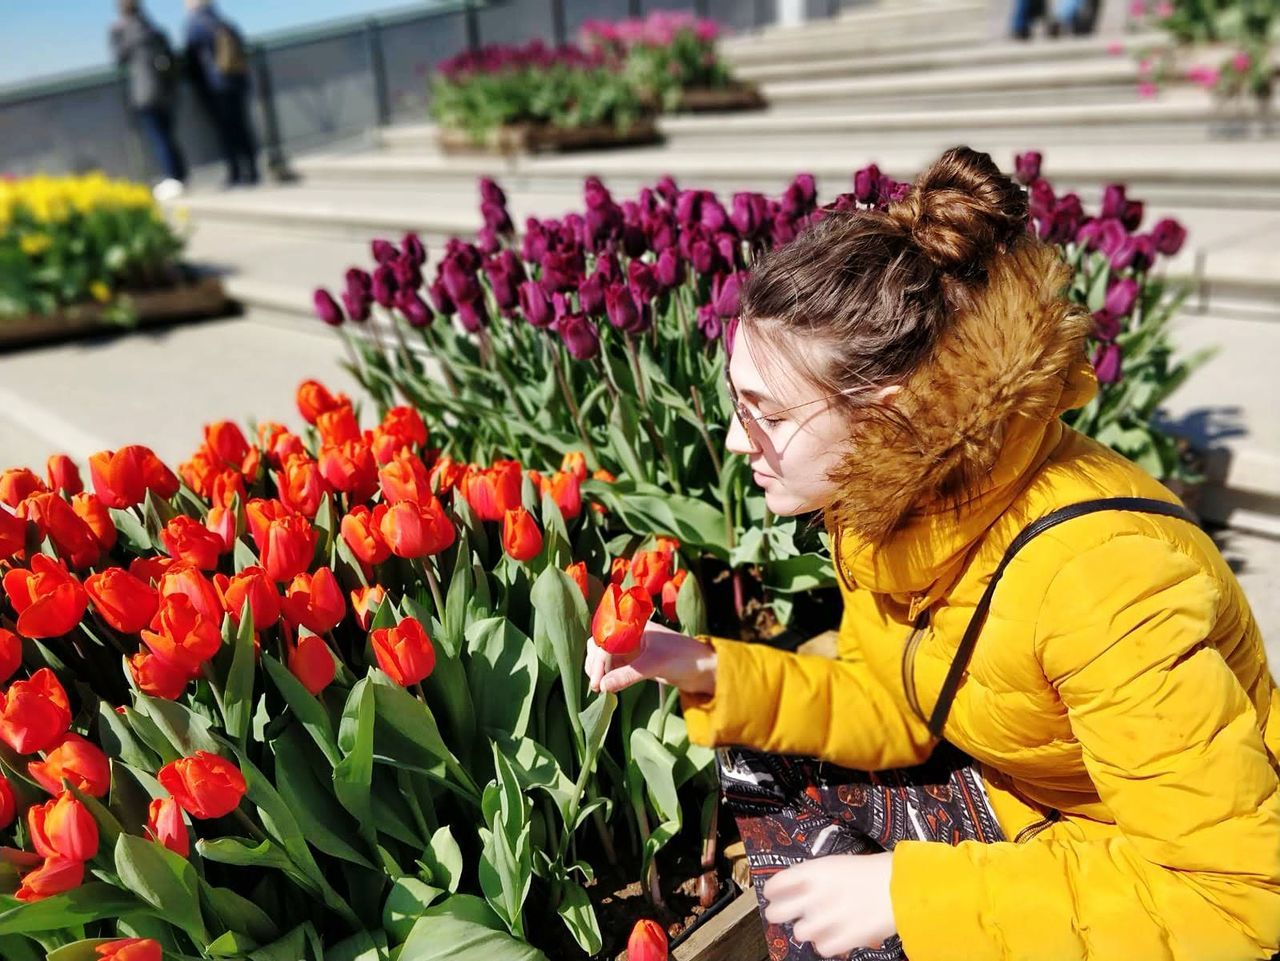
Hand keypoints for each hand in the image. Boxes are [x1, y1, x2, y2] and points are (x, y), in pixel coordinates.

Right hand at [585, 621, 716, 695]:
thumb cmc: (684, 658)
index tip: (598, 682)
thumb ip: (627, 675)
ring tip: (599, 688)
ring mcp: (634, 648)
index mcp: (635, 626)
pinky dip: (608, 675)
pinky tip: (608, 687)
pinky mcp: (637, 661)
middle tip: (596, 686)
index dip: (598, 660)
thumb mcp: (654, 665)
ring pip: (607, 655)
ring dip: (599, 669)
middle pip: (602, 643)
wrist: (705, 669)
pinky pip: (616, 665)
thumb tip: (602, 686)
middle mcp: (631, 634)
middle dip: (595, 663)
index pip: (607, 639)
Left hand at [762, 853, 895, 957]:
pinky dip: (825, 944)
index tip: (774, 895)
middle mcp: (815, 895)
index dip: (772, 892)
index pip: (775, 885)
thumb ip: (810, 877)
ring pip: (799, 933)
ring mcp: (828, 919)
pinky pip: (821, 948)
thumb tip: (790, 890)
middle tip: (782, 914)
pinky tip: (833, 935)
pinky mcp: (843, 938)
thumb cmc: (869, 872)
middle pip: (777, 912)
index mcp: (812, 872)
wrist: (900, 886)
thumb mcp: (833, 865)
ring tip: (818, 924)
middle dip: (777, 913)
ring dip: (807, 929)